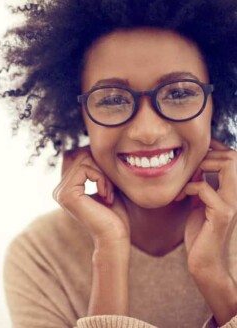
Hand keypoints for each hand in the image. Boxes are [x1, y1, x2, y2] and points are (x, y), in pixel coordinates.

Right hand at [53, 146, 130, 246]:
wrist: (115, 238)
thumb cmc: (114, 215)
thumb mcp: (105, 185)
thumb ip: (96, 168)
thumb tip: (92, 145)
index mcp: (66, 187)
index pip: (80, 157)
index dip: (99, 164)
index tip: (109, 186)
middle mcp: (59, 189)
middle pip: (81, 155)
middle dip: (101, 168)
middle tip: (110, 190)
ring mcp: (60, 192)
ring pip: (84, 160)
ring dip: (102, 174)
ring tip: (109, 193)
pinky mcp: (66, 194)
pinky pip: (85, 169)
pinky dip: (101, 179)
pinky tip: (106, 196)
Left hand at [176, 138, 236, 277]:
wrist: (207, 262)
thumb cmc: (201, 232)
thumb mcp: (201, 204)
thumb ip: (202, 186)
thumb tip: (193, 169)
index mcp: (233, 190)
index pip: (231, 158)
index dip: (214, 148)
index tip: (192, 152)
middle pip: (233, 156)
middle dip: (205, 155)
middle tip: (186, 170)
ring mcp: (233, 203)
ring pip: (228, 164)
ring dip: (201, 165)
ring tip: (185, 179)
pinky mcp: (223, 214)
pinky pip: (205, 188)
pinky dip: (188, 187)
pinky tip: (179, 197)